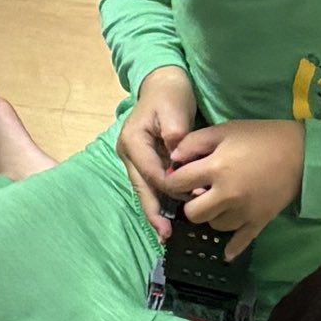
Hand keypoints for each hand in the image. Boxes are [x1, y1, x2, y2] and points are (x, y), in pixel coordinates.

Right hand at [116, 67, 199, 233]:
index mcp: (133, 141)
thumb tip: (176, 151)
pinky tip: (169, 218)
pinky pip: (151, 186)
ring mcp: (134, 160)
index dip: (170, 187)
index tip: (192, 198)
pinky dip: (161, 201)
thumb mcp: (173, 107)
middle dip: (153, 213)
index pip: (151, 172)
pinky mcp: (145, 162)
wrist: (163, 84)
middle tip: (165, 235)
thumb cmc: (169, 95)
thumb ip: (175, 131)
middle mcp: (129, 154)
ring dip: (156, 212)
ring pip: (145, 191)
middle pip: (141, 188)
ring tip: (165, 234)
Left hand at [166, 118, 303, 255]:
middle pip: (193, 213)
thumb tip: (172, 158)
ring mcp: (244, 212)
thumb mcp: (224, 130)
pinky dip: (231, 247)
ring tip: (219, 203)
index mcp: (215, 168)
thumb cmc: (260, 137)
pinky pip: (240, 241)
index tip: (177, 178)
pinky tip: (225, 253)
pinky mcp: (259, 221)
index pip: (178, 184)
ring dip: (212, 216)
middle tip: (198, 193)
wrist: (301, 152)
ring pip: (214, 226)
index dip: (173, 181)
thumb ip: (194, 142)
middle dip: (190, 203)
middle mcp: (227, 195)